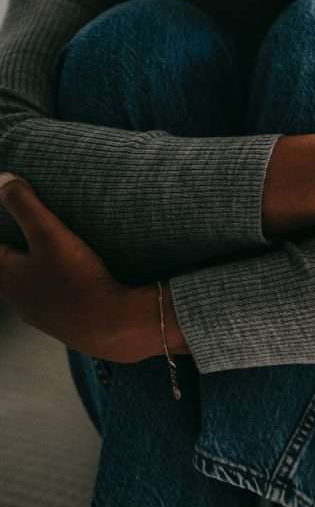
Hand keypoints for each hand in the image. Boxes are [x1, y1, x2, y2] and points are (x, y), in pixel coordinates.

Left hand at [0, 173, 141, 362]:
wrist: (111, 326)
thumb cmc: (76, 280)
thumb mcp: (50, 234)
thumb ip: (24, 205)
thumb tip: (2, 180)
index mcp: (4, 276)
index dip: (3, 233)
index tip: (10, 223)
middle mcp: (16, 299)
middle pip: (7, 271)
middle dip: (16, 254)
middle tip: (31, 238)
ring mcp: (39, 315)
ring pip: (30, 289)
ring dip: (38, 274)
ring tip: (56, 258)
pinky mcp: (63, 326)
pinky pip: (53, 303)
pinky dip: (58, 290)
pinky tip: (77, 283)